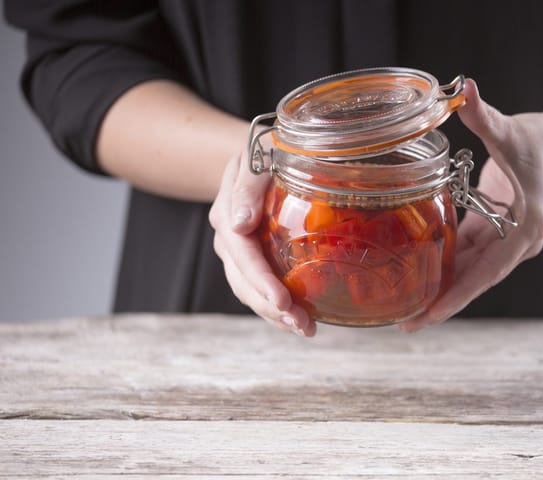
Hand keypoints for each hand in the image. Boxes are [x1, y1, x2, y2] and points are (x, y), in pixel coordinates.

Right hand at [209, 155, 315, 336]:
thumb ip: (248, 185)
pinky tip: (300, 319)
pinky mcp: (255, 257)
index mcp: (228, 213)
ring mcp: (239, 250)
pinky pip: (261, 287)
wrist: (261, 152)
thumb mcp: (259, 154)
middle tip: (301, 326)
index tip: (283, 301)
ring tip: (304, 329)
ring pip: (250, 291)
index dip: (260, 281)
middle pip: (243, 281)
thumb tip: (240, 224)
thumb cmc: (267, 150)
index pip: (242, 254)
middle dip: (271, 308)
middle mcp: (230, 237)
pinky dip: (278, 306)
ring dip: (275, 314)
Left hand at [400, 79, 542, 331]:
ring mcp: (505, 239)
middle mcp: (516, 242)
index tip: (428, 316)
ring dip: (440, 285)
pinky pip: (466, 252)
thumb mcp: (512, 130)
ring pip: (468, 270)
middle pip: (474, 280)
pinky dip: (444, 262)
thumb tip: (465, 88)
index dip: (457, 296)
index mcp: (525, 228)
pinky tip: (416, 269)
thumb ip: (486, 117)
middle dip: (441, 302)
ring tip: (404, 303)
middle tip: (404, 321)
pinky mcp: (494, 230)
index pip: (487, 273)